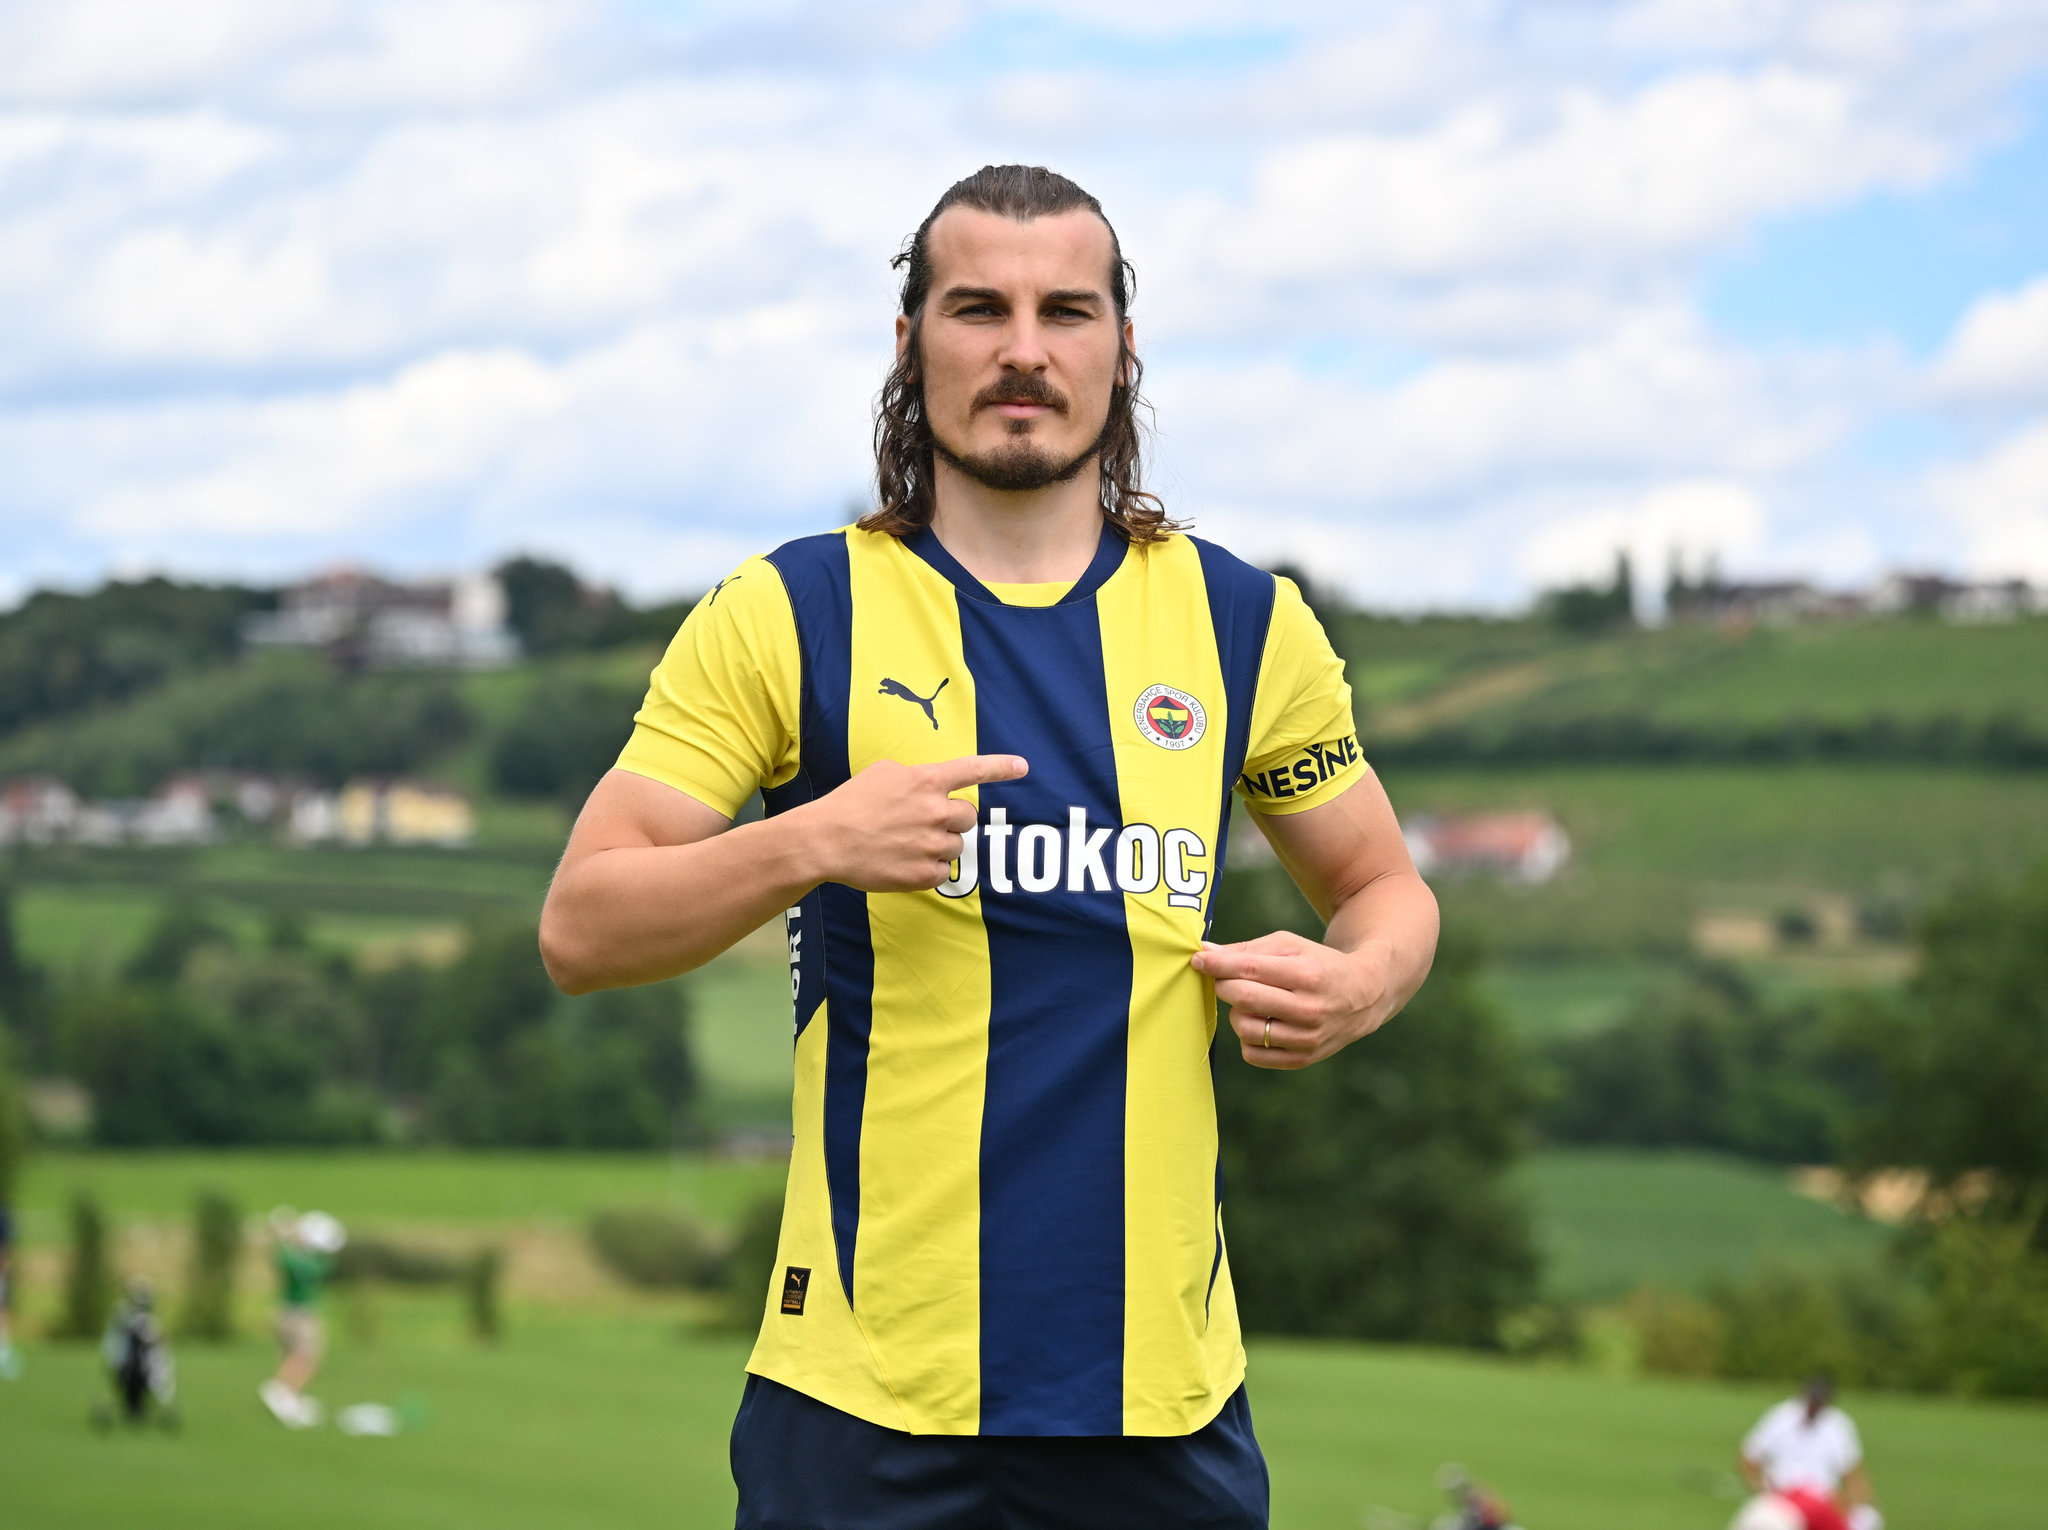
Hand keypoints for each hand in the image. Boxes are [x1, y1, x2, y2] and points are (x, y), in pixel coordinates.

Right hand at [806, 754, 1027, 891]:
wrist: (825, 840)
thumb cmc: (850, 803)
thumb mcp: (883, 773)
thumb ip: (916, 777)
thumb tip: (932, 787)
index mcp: (926, 781)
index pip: (972, 770)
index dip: (1001, 767)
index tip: (1023, 767)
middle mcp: (935, 810)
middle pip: (968, 818)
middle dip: (952, 821)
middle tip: (923, 824)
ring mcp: (931, 844)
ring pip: (957, 847)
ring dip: (938, 846)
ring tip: (905, 844)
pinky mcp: (923, 874)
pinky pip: (942, 873)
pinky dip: (927, 869)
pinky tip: (902, 862)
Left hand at [1191, 930, 1392, 1069]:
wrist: (1364, 995)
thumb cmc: (1318, 964)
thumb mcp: (1290, 946)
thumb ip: (1247, 950)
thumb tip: (1205, 952)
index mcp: (1307, 975)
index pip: (1250, 969)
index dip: (1217, 964)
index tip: (1199, 960)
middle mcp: (1309, 1009)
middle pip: (1243, 999)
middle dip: (1223, 986)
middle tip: (1225, 979)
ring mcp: (1307, 1038)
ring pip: (1245, 1028)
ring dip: (1237, 1013)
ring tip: (1251, 1003)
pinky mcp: (1303, 1059)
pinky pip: (1253, 1054)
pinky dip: (1248, 1038)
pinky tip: (1262, 1023)